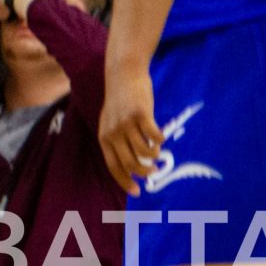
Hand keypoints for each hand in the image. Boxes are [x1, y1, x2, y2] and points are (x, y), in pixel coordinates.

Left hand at [99, 69, 163, 194]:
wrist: (123, 73)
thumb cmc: (120, 101)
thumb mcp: (111, 122)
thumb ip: (118, 141)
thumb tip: (133, 166)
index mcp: (104, 136)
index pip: (114, 166)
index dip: (125, 181)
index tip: (137, 192)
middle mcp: (113, 131)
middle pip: (130, 163)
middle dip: (144, 172)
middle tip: (154, 171)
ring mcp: (126, 122)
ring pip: (144, 152)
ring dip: (153, 155)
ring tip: (157, 151)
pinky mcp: (141, 113)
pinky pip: (154, 136)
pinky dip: (160, 140)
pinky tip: (161, 136)